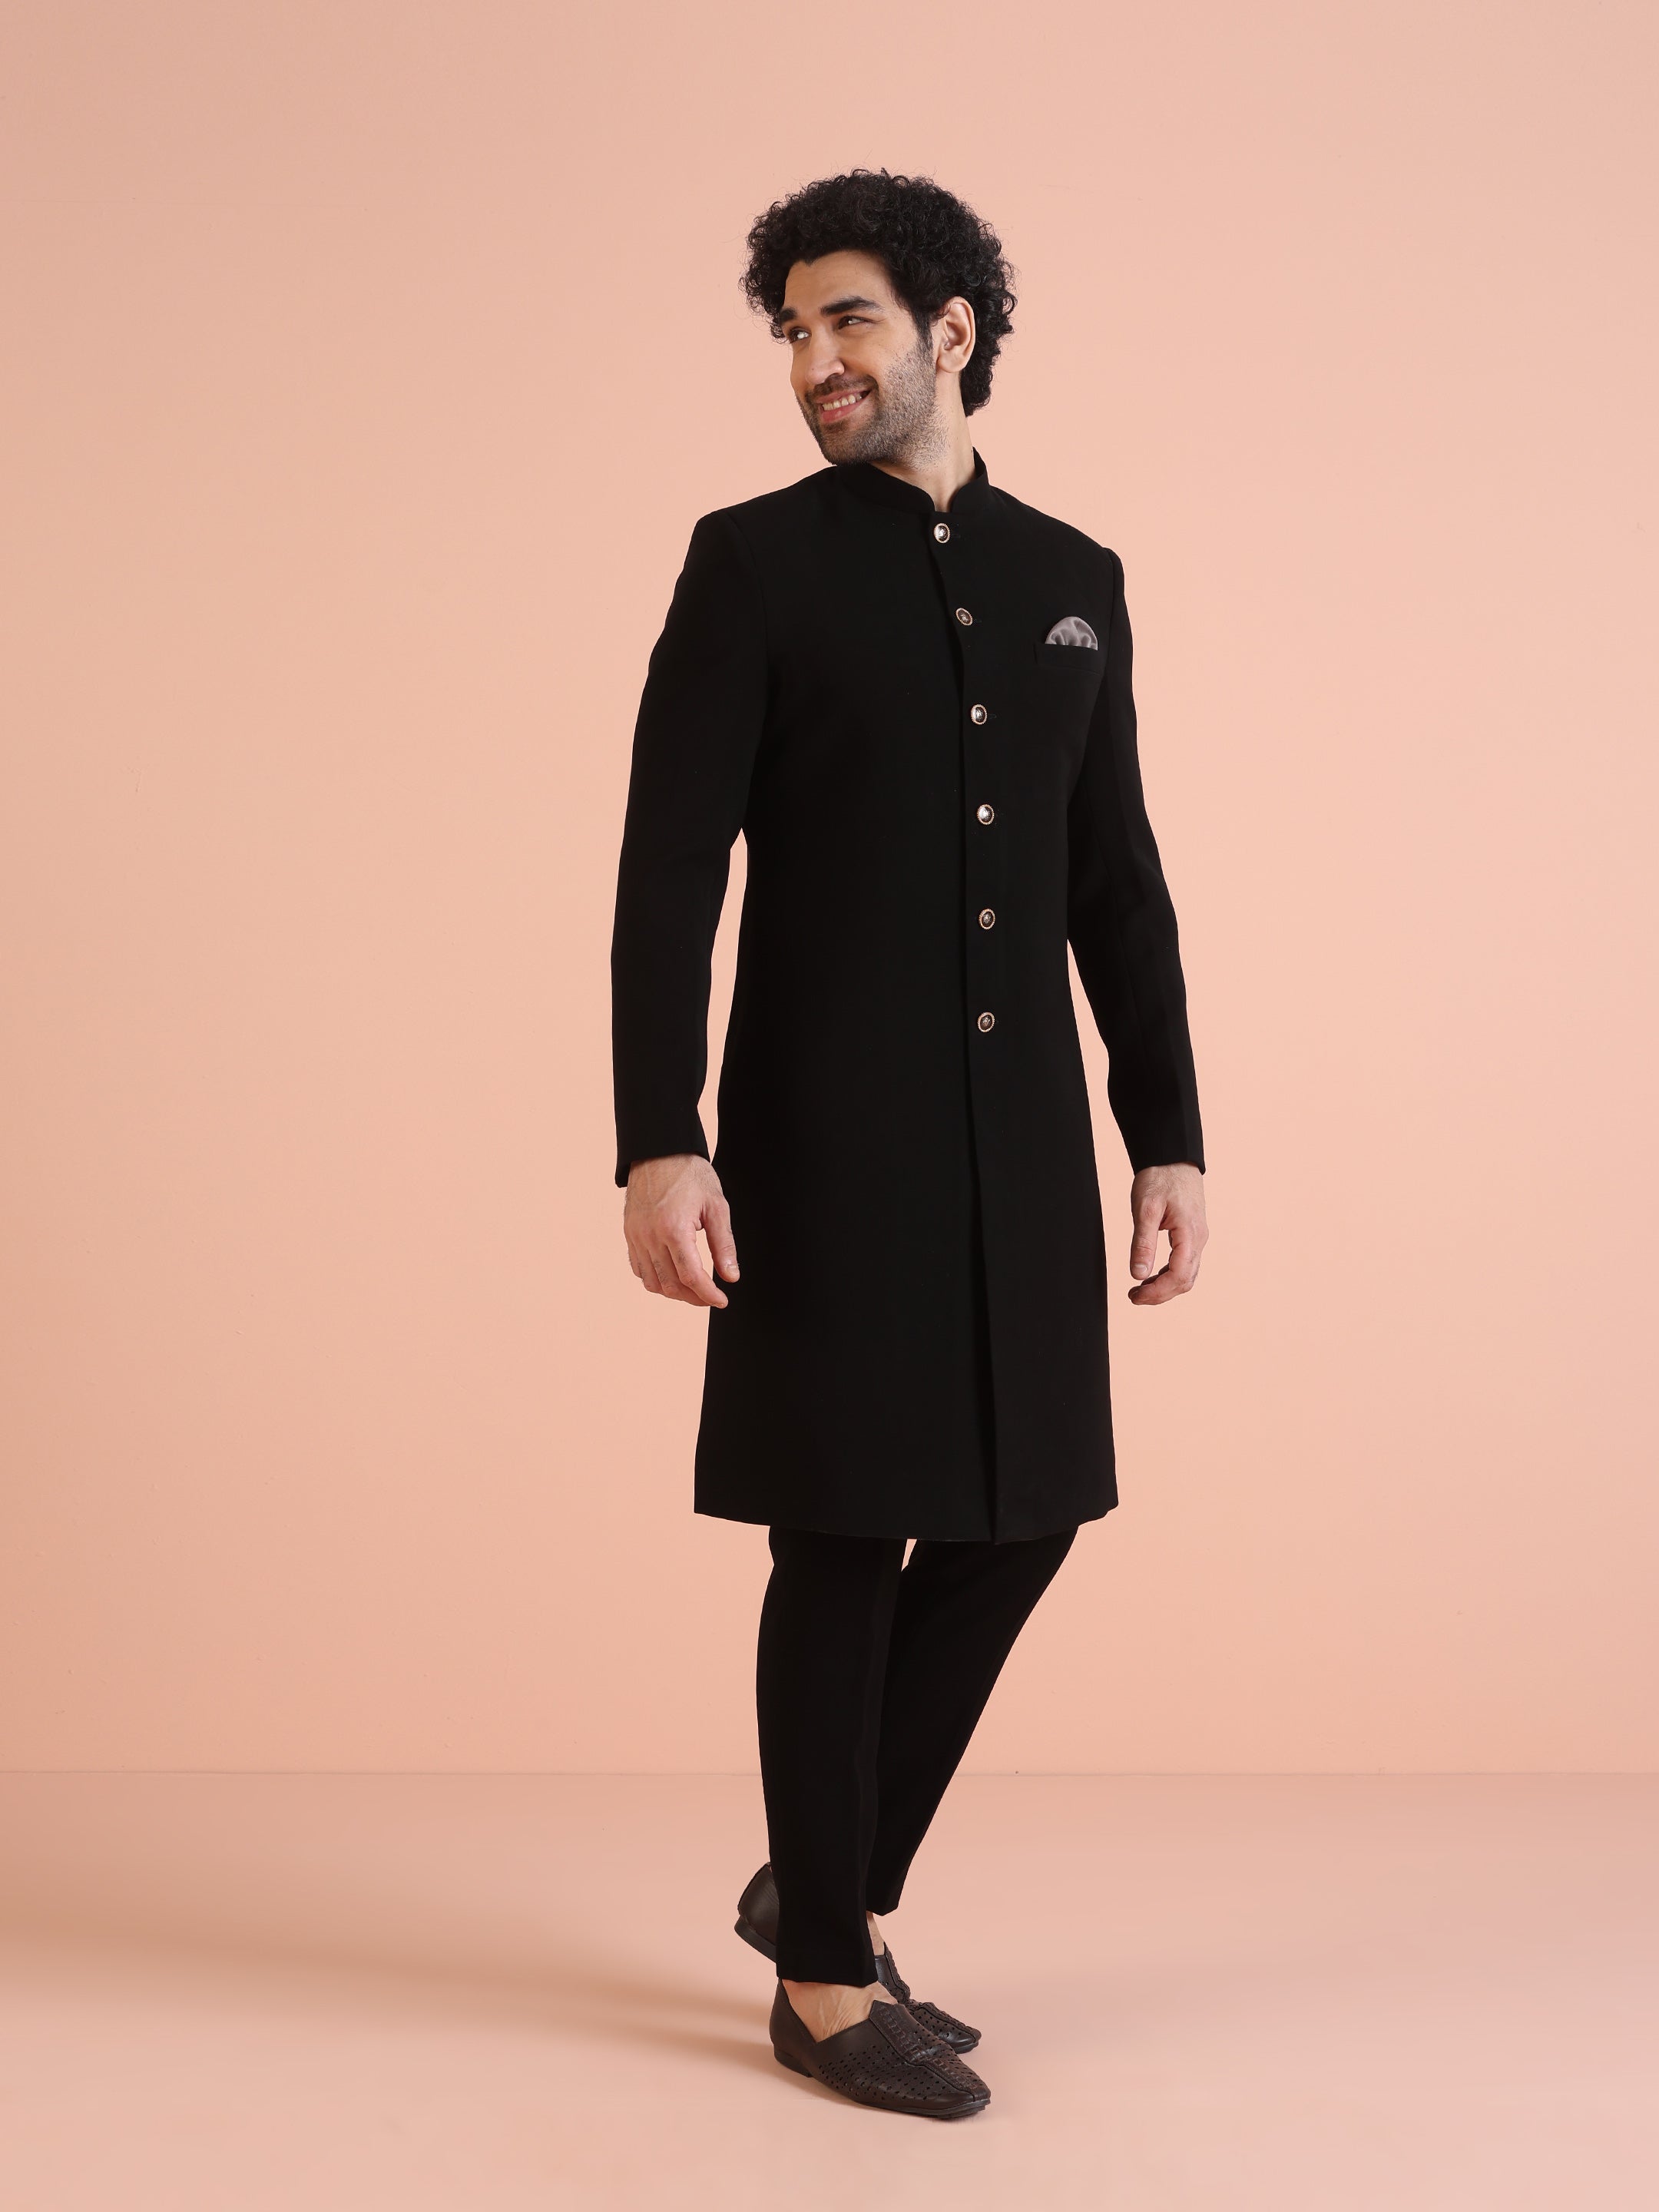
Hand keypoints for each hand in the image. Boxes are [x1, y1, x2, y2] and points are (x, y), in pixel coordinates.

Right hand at [623, 1155, 739, 1307]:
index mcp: (673, 1229)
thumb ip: (724, 1244)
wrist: (659, 1151)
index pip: (692, 1277)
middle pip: (671, 1285)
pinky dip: (656, 1279)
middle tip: (711, 1296)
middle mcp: (649, 1236)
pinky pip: (639, 1268)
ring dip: (674, 1292)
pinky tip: (672, 1275)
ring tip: (694, 1289)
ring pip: (652, 1282)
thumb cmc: (690, 1174)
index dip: (708, 1295)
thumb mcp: (716, 1205)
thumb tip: (731, 1277)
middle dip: (694, 1298)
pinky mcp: (629, 1234)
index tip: (722, 1300)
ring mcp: (635, 1236)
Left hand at [1127, 1163, 1206, 1306]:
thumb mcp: (1145, 1208)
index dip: (1157, 1292)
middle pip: (1185, 1280)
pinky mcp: (1192, 1235)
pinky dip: (1169, 1275)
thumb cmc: (1159, 1178)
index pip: (1179, 1275)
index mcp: (1190, 1234)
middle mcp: (1199, 1239)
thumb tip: (1138, 1275)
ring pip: (1187, 1275)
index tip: (1134, 1296)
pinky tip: (1151, 1276)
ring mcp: (1198, 1237)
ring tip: (1139, 1290)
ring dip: (1165, 1287)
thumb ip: (1142, 1242)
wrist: (1173, 1158)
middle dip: (1160, 1294)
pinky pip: (1186, 1264)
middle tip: (1133, 1297)